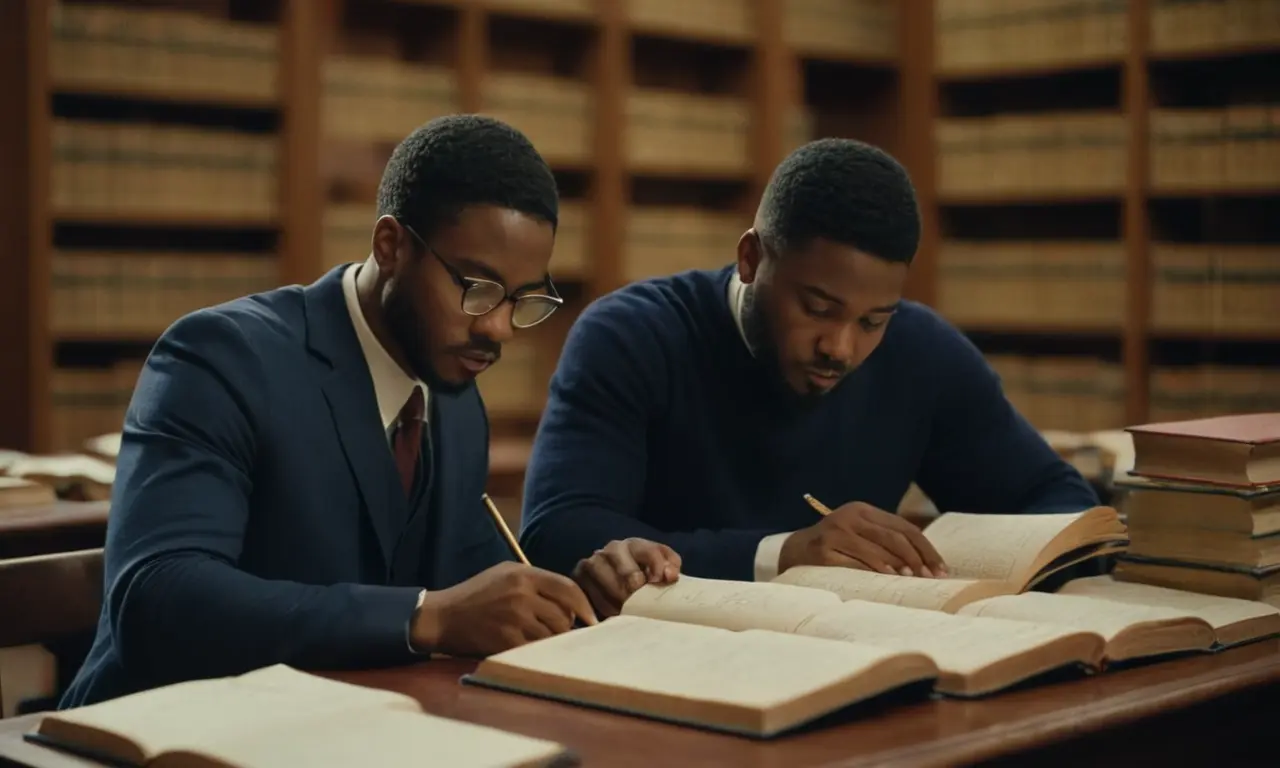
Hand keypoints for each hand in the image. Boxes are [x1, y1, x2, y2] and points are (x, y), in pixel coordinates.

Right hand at [410, 561, 597, 656]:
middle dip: (564, 625)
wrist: (442, 616)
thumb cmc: (476, 594)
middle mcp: (522, 594)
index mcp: (524, 574)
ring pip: (552, 635)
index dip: (585, 606)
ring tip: (536, 636)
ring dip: (550, 639)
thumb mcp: (505, 574)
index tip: (592, 619)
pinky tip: (526, 646)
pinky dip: (536, 651)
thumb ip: (537, 581)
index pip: (568, 588)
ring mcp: (514, 618)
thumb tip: (570, 600)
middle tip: (554, 629)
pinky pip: (536, 649)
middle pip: (564, 615)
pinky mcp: (506, 640)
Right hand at [571, 538, 681, 617]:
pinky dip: (605, 608)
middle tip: (643, 605)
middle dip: (639, 593)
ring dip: (623, 603)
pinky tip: (614, 613)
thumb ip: (671, 566)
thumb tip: (669, 575)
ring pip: (610, 586)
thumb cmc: (644, 574)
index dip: (659, 570)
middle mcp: (612, 549)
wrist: (615, 578)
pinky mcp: (578, 576)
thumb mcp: (661, 566)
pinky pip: (592, 597)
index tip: (660, 583)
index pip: (650, 553)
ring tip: (630, 612)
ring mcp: (592, 562)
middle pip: (629, 575)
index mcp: (634, 544)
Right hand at [779, 501, 946, 577]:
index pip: (904, 527)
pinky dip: (875, 570)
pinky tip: (888, 578)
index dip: (926, 548)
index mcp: (862, 510)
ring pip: (877, 549)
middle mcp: (849, 516)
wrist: (793, 552)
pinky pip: (856, 562)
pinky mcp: (823, 550)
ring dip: (899, 566)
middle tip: (931, 578)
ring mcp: (835, 532)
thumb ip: (885, 540)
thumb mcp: (859, 535)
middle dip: (917, 559)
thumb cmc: (836, 547)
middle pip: (894, 537)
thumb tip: (928, 565)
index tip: (941, 568)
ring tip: (914, 580)